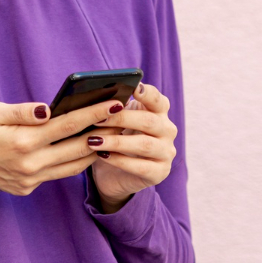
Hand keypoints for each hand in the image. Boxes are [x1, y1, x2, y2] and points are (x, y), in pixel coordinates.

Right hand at [0, 98, 123, 195]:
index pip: (68, 125)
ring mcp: (29, 180)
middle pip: (79, 148)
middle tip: (123, 117)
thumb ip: (22, 111)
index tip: (116, 102)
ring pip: (73, 166)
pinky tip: (85, 147)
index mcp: (22, 142)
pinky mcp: (26, 189)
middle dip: (104, 131)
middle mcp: (30, 165)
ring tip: (111, 132)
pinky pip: (57, 174)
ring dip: (94, 150)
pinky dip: (74, 161)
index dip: (95, 113)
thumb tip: (49, 108)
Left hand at [87, 82, 177, 207]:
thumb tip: (98, 98)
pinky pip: (140, 167)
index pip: (158, 100)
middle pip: (149, 121)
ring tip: (94, 141)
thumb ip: (114, 109)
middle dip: (122, 119)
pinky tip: (103, 156)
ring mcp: (166, 152)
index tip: (134, 87)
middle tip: (98, 119)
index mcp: (159, 113)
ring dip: (117, 142)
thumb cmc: (115, 140)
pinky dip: (119, 161)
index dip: (147, 93)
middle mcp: (167, 131)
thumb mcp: (115, 122)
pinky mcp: (160, 173)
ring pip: (144, 145)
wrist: (115, 175)